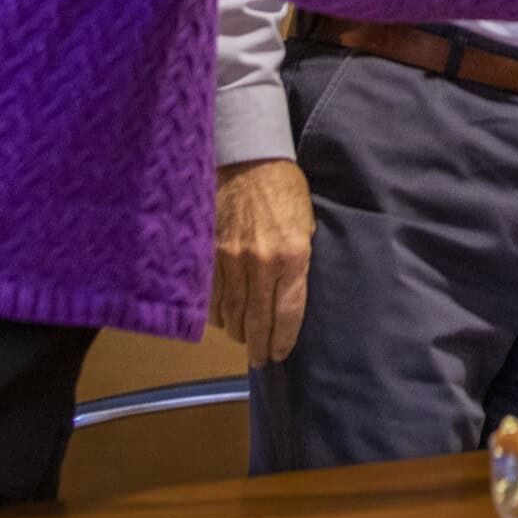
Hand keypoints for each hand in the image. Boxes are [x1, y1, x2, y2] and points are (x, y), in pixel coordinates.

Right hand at [211, 159, 312, 367]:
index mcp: (292, 258)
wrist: (248, 159)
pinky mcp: (210, 253)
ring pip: (231, 313)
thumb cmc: (284, 188)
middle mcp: (260, 265)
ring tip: (244, 340)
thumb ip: (299, 262)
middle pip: (256, 320)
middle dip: (259, 345)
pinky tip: (222, 319)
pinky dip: (216, 312)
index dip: (282, 340)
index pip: (286, 315)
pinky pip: (211, 295)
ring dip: (237, 331)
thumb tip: (292, 294)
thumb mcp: (307, 225)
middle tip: (260, 359)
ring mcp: (231, 260)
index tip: (279, 354)